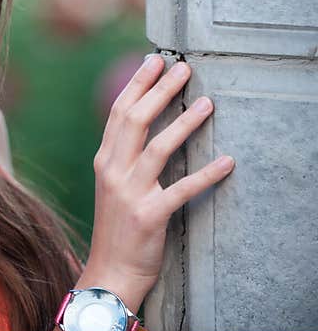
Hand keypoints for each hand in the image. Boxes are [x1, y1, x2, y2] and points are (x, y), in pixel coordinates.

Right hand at [79, 55, 235, 312]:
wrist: (110, 270)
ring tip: (208, 103)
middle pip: (134, 121)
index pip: (118, 113)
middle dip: (158, 91)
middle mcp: (112, 171)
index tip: (154, 61)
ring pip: (157, 149)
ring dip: (184, 123)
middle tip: (183, 69)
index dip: (136, 84)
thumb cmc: (117, 226)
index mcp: (104, 161)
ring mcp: (129, 193)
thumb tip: (143, 124)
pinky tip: (227, 161)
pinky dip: (206, 175)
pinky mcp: (148, 215)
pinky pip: (182, 190)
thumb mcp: (112, 185)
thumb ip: (123, 156)